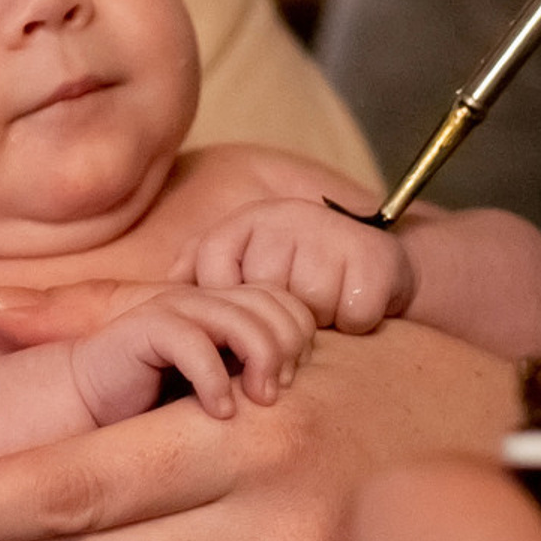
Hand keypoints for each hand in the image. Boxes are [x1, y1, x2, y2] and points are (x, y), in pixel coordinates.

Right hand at [70, 284, 316, 421]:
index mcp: (229, 306)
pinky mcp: (144, 327)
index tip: (292, 383)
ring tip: (255, 405)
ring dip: (258, 364)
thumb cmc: (163, 406)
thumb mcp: (226, 392)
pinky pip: (193, 342)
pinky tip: (218, 413)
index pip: (289, 302)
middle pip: (274, 306)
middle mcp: (206, 299)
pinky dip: (214, 380)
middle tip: (275, 396)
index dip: (302, 339)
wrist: (91, 406)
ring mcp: (175, 307)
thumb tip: (322, 400)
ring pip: (241, 320)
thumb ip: (260, 380)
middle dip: (286, 351)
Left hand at [190, 199, 412, 334]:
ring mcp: (333, 233)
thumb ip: (202, 270)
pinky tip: (355, 306)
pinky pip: (350, 318)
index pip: (210, 269)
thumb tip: (159, 293)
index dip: (223, 306)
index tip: (240, 319)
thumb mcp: (249, 260)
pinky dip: (354, 325)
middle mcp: (288, 215)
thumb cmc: (303, 272)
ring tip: (327, 306)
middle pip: (259, 297)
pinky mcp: (374, 259)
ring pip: (305, 310)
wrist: (381, 262)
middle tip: (295, 308)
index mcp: (250, 218)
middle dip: (275, 319)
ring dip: (317, 323)